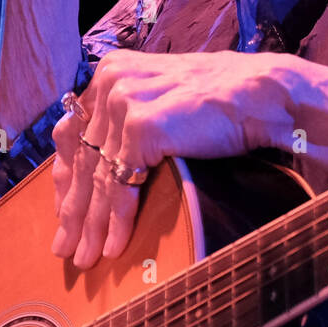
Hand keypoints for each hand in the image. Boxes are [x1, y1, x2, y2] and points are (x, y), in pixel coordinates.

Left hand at [51, 50, 301, 268]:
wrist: (262, 94)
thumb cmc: (224, 99)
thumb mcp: (164, 98)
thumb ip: (132, 115)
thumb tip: (105, 157)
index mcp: (113, 70)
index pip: (74, 133)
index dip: (66, 177)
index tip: (65, 211)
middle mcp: (112, 81)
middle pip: (82, 157)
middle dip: (73, 208)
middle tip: (66, 246)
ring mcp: (125, 101)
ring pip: (98, 176)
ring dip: (91, 224)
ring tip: (85, 256)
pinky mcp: (141, 126)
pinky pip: (121, 185)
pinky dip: (116, 221)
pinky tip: (113, 246)